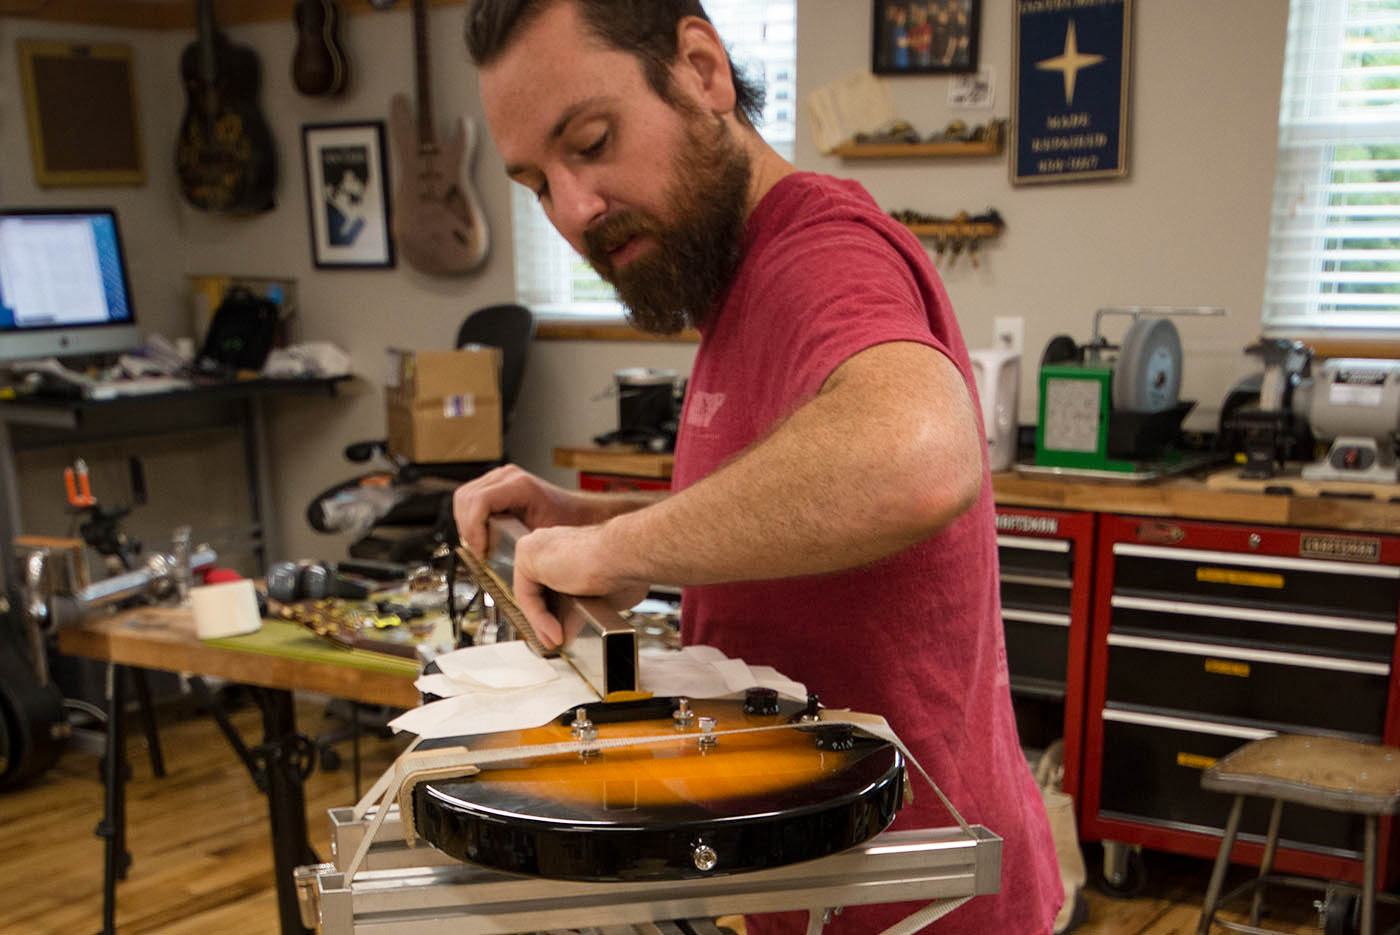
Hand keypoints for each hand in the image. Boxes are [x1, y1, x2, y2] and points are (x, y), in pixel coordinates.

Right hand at [452, 464, 581, 556]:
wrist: (574, 511)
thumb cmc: (564, 521)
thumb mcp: (543, 536)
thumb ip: (519, 544)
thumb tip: (497, 560)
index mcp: (520, 485)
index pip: (480, 501)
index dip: (474, 528)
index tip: (481, 550)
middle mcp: (506, 476)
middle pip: (466, 499)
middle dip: (468, 529)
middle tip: (480, 551)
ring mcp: (499, 477)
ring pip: (463, 498)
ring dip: (466, 524)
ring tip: (480, 544)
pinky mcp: (494, 484)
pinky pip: (468, 498)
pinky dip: (469, 518)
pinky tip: (481, 534)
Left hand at [511, 524, 649, 647]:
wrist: (624, 556)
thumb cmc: (624, 567)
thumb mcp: (600, 598)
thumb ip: (578, 614)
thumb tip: (568, 633)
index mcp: (568, 547)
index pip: (551, 584)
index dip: (556, 613)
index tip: (564, 632)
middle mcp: (550, 542)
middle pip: (540, 589)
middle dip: (547, 619)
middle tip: (556, 640)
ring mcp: (537, 545)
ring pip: (532, 593)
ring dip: (543, 622)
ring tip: (557, 640)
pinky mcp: (527, 554)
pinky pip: (527, 594)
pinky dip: (539, 617)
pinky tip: (555, 632)